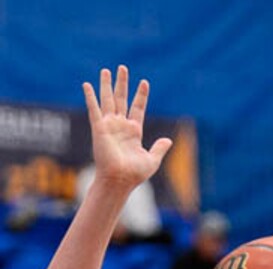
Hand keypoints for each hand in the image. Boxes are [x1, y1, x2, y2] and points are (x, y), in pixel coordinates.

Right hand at [84, 65, 171, 192]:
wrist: (120, 180)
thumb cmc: (135, 174)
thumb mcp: (152, 160)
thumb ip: (159, 149)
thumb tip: (168, 141)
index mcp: (134, 132)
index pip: (137, 108)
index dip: (141, 95)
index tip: (144, 83)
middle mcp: (121, 126)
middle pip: (122, 99)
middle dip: (122, 84)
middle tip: (123, 68)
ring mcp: (109, 126)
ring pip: (108, 100)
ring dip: (106, 85)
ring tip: (106, 70)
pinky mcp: (99, 128)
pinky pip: (94, 109)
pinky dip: (90, 97)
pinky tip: (87, 85)